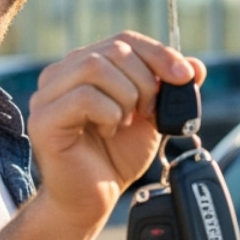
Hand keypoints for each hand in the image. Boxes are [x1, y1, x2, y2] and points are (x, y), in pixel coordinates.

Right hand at [24, 32, 204, 229]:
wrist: (93, 199)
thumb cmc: (116, 157)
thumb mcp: (151, 117)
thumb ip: (169, 89)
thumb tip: (195, 65)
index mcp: (85, 67)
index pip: (124, 40)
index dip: (159, 54)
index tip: (186, 76)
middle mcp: (62, 75)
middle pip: (113, 50)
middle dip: (145, 81)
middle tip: (148, 112)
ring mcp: (48, 95)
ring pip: (95, 67)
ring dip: (126, 96)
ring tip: (125, 122)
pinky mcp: (44, 119)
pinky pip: (83, 97)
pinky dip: (109, 113)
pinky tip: (108, 131)